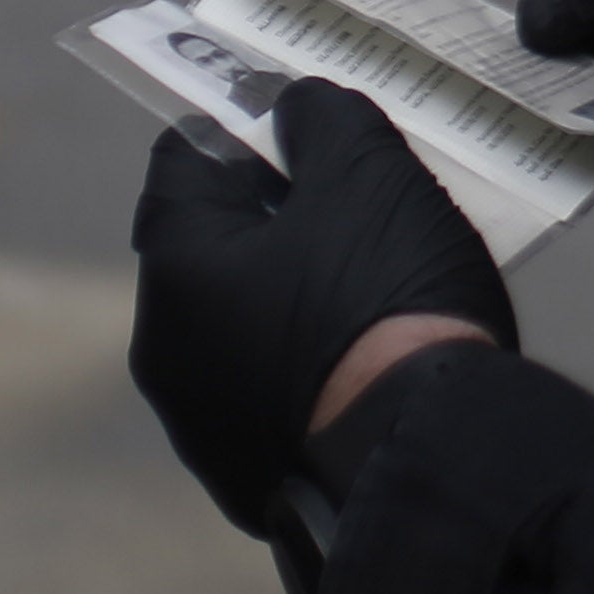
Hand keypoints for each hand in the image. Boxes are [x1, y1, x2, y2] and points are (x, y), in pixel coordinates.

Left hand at [127, 82, 514, 535]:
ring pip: (241, 327)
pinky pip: (270, 397)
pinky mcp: (246, 483)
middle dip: (276, 217)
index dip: (247, 128)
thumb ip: (318, 119)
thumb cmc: (386, 300)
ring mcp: (201, 428)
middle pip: (213, 247)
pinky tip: (372, 368)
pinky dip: (308, 371)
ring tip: (377, 291)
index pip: (183, 156)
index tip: (312, 133)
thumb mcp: (365, 171)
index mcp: (175, 267)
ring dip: (292, 298)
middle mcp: (165, 351)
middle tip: (359, 209)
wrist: (428, 461)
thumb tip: (287, 110)